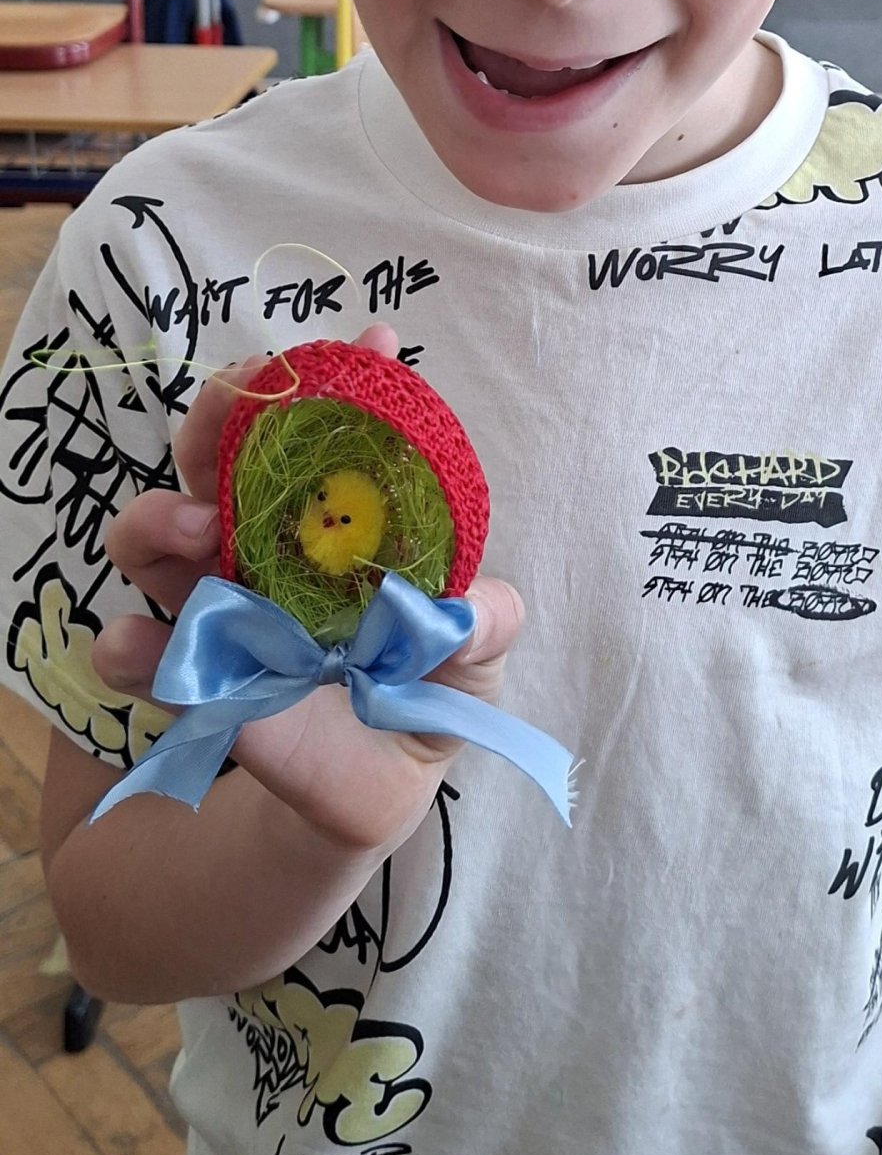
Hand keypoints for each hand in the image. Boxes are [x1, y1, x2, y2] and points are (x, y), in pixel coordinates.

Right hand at [95, 327, 523, 855]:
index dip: (349, 382)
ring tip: (193, 531)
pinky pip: (130, 644)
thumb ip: (478, 633)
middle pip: (224, 452)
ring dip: (160, 515)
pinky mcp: (172, 671)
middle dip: (222, 413)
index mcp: (338, 531)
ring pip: (157, 528)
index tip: (369, 343)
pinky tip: (144, 651)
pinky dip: (129, 643)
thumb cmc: (407, 721)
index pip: (335, 438)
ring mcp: (211, 603)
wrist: (350, 810)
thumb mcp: (461, 676)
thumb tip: (480, 604)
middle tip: (233, 405)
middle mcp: (265, 548)